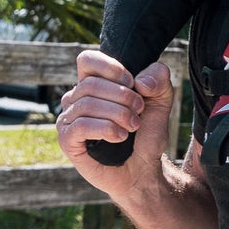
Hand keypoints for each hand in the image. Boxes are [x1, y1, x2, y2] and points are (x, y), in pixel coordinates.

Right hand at [55, 48, 173, 201]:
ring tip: (133, 126)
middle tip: (139, 112)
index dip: (111, 68)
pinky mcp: (67, 140)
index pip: (87, 60)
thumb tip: (139, 81)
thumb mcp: (161, 99)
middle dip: (122, 97)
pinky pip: (80, 126)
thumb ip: (158, 78)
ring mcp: (68, 119)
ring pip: (87, 104)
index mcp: (93, 84)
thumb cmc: (146, 133)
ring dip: (118, 114)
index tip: (132, 83)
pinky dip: (105, 129)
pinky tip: (120, 137)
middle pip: (90, 84)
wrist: (144, 168)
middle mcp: (76, 99)